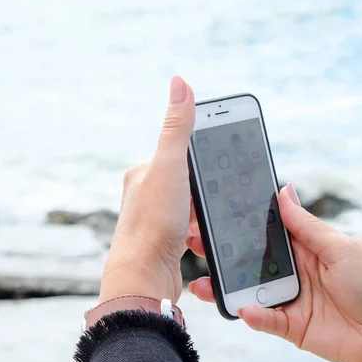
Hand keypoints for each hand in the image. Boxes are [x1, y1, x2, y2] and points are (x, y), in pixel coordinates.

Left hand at [99, 76, 194, 303]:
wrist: (144, 278)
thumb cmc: (153, 222)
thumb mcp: (170, 166)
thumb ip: (177, 127)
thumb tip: (180, 83)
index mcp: (142, 173)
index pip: (177, 153)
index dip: (201, 161)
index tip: (219, 166)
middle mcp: (143, 195)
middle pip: (187, 182)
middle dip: (204, 191)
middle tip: (215, 198)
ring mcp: (153, 221)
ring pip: (191, 208)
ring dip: (203, 214)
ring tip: (205, 221)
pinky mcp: (164, 244)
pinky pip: (190, 231)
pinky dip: (200, 233)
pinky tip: (200, 240)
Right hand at [188, 183, 361, 361]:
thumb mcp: (341, 247)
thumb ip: (307, 225)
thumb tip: (284, 191)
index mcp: (305, 245)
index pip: (266, 228)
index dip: (243, 220)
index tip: (216, 209)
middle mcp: (292, 269)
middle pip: (250, 257)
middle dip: (222, 250)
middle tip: (196, 240)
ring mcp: (288, 297)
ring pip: (249, 288)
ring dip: (225, 285)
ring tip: (202, 281)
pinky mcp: (290, 325)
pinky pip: (265, 319)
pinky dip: (253, 315)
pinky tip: (242, 309)